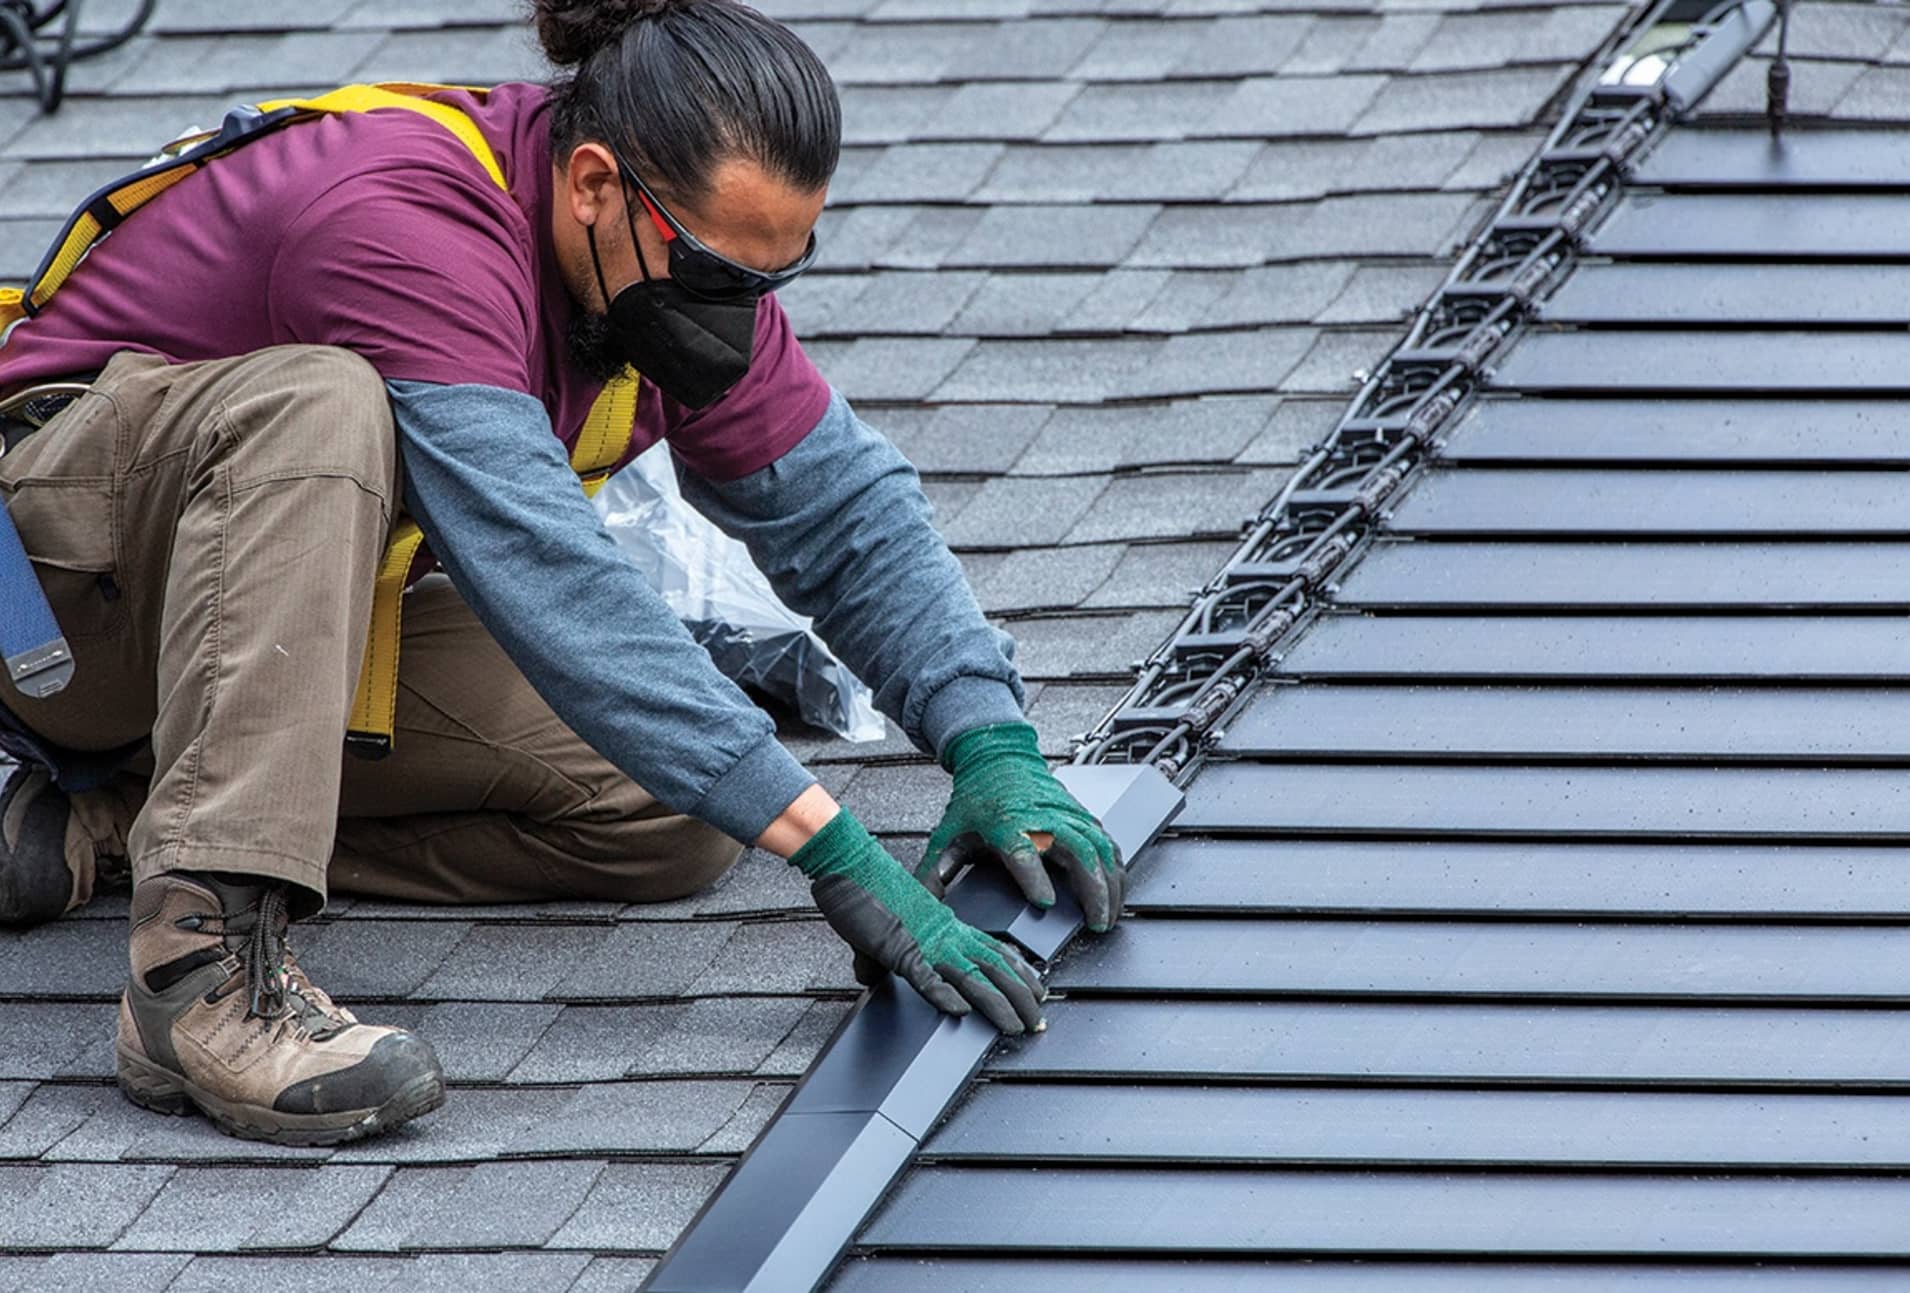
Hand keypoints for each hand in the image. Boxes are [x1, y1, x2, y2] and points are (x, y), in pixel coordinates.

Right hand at [791, 806, 1045, 1033]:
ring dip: (997, 1003)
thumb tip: (869, 976)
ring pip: (971, 976)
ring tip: (1015, 1025)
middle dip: (1021, 997)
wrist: (850, 863)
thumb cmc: (867, 889)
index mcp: (946, 927)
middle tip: (1038, 1020)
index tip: (1038, 990)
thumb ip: (880, 956)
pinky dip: (944, 994)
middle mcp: (945, 935)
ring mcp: (925, 943)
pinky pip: (926, 976)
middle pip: (994, 968)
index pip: (994, 951)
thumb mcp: (883, 927)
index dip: (1020, 972)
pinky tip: (961, 1011)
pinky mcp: (899, 949)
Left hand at [924, 722, 1124, 931]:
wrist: (996, 758)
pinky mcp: (1081, 813)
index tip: (1045, 903)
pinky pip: (1107, 840)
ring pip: (1100, 847)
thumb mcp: (949, 835)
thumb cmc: (976, 800)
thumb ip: (935, 873)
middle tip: (1096, 923)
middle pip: (1078, 851)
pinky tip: (1116, 887)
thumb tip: (921, 905)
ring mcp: (1066, 814)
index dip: (1035, 878)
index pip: (1023, 851)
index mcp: (1006, 824)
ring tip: (1110, 914)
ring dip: (1110, 883)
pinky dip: (1116, 866)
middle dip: (1093, 889)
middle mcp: (1042, 817)